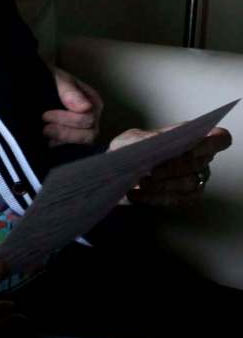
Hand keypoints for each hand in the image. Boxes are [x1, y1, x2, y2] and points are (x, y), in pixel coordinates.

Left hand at [42, 67, 102, 145]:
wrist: (39, 81)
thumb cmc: (51, 78)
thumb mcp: (57, 79)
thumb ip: (69, 91)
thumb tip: (85, 107)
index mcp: (93, 101)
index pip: (88, 119)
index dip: (67, 120)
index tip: (45, 115)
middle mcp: (94, 116)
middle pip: (90, 134)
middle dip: (65, 133)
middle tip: (44, 128)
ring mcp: (87, 128)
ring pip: (84, 142)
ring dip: (64, 140)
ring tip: (45, 133)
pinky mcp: (76, 136)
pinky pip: (75, 147)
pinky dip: (62, 145)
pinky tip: (48, 142)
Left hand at [109, 126, 230, 206]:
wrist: (118, 170)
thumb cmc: (130, 151)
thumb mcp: (131, 140)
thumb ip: (144, 139)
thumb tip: (155, 142)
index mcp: (192, 138)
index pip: (218, 139)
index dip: (210, 143)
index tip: (189, 148)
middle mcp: (199, 159)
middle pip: (198, 163)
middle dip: (175, 167)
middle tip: (153, 170)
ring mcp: (196, 179)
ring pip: (188, 184)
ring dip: (163, 184)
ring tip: (141, 182)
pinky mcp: (186, 198)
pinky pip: (177, 200)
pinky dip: (155, 197)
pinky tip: (136, 193)